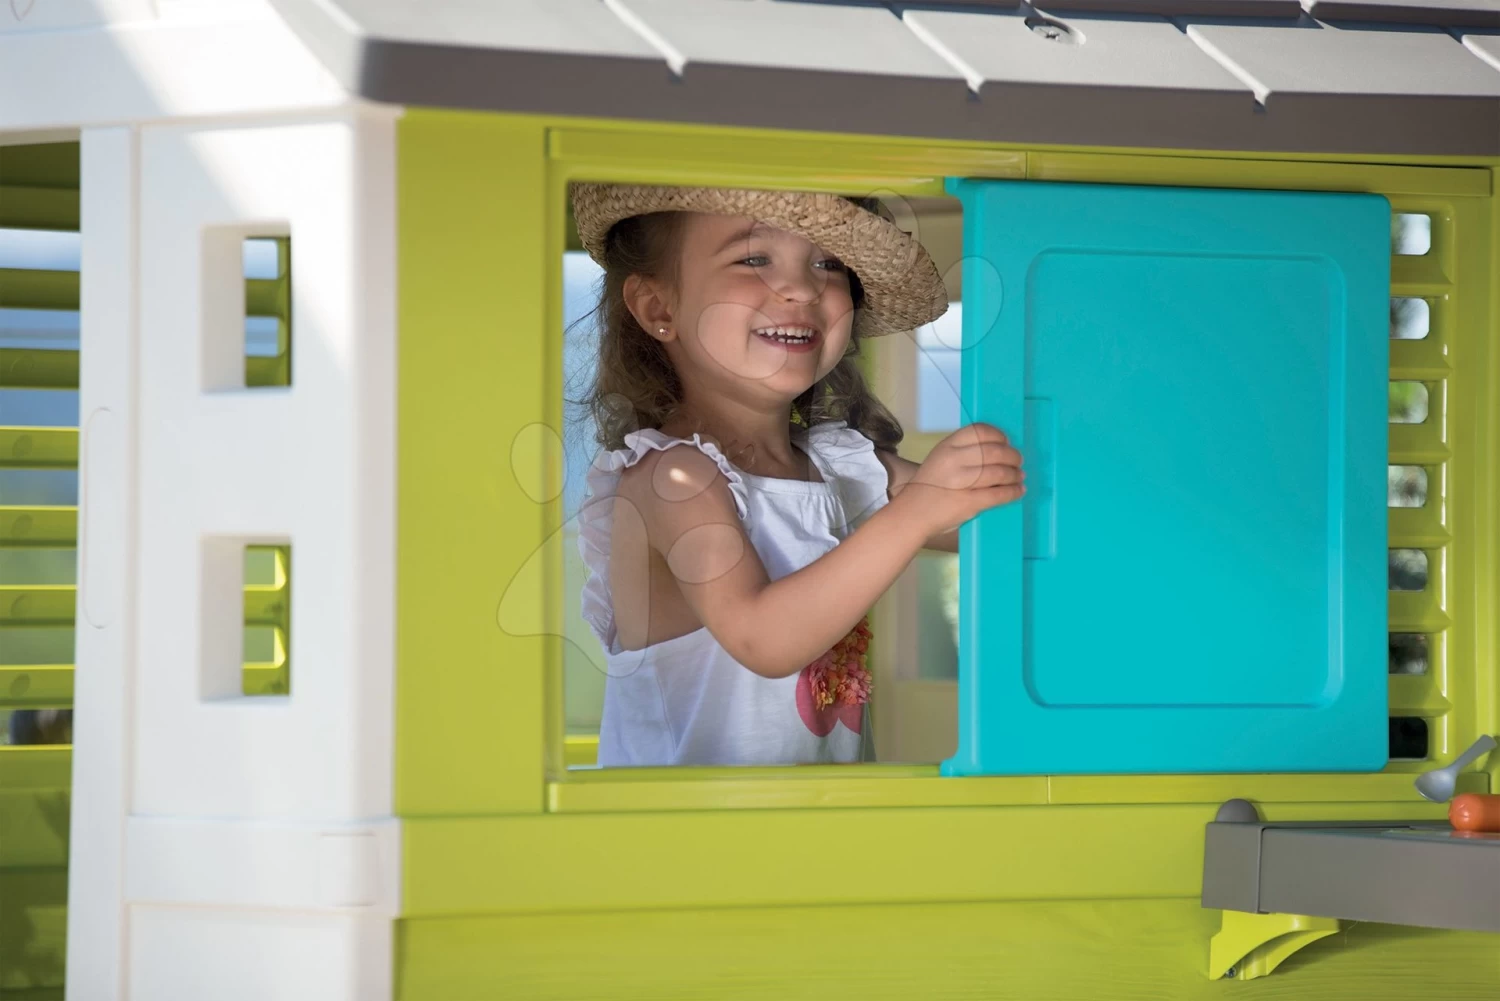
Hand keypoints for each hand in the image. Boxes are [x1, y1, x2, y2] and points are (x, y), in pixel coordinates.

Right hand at [898, 423, 1023, 535]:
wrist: (912, 513)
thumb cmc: (930, 486)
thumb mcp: (940, 458)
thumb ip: (963, 452)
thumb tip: (998, 450)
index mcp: (947, 446)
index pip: (980, 431)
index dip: (999, 436)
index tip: (1006, 443)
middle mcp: (954, 460)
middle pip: (994, 451)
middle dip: (1012, 456)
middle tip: (1018, 462)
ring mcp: (962, 481)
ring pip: (1000, 472)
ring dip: (1015, 474)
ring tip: (1019, 477)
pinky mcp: (970, 502)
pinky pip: (999, 494)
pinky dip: (1013, 492)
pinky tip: (1019, 490)